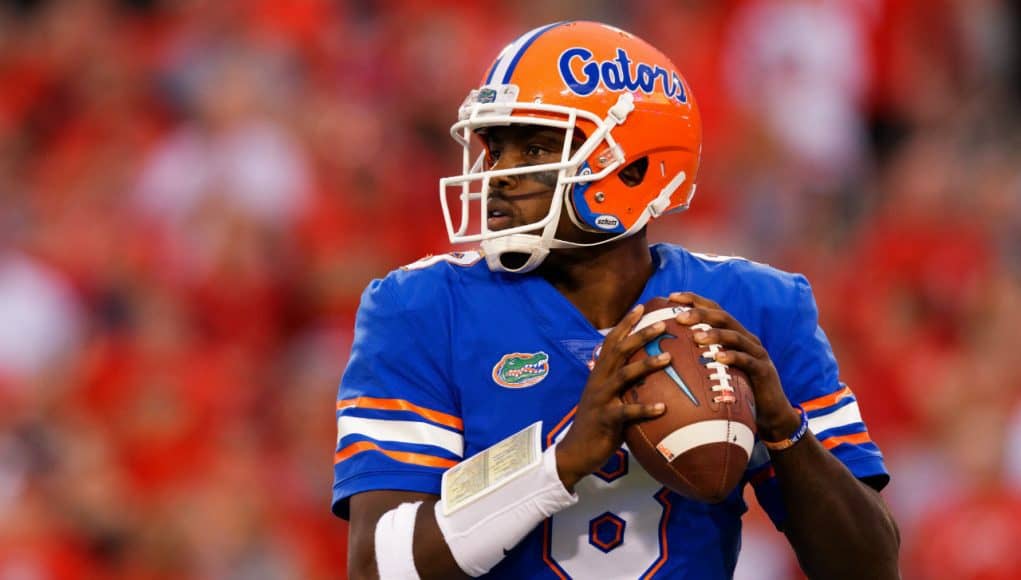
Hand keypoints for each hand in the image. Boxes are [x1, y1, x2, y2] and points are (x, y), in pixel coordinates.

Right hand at [555, 304, 671, 491]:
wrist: (575, 451)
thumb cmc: (596, 424)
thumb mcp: (606, 398)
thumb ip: (621, 384)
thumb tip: (644, 374)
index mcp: (599, 373)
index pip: (612, 341)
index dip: (626, 323)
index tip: (643, 307)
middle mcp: (598, 381)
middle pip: (619, 351)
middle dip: (640, 335)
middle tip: (663, 324)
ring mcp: (601, 399)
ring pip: (624, 375)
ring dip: (646, 365)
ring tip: (668, 358)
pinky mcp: (606, 419)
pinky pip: (627, 412)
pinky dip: (645, 408)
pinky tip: (663, 407)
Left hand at [667, 292, 800, 441]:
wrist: (771, 412)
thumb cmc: (738, 389)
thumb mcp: (718, 369)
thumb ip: (699, 357)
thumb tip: (664, 352)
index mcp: (733, 334)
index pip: (713, 309)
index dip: (694, 300)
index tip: (671, 297)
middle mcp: (746, 338)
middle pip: (722, 317)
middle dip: (700, 313)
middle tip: (679, 317)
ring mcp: (756, 353)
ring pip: (735, 336)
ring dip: (714, 334)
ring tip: (695, 337)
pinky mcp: (763, 370)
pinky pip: (747, 360)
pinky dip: (732, 357)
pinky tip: (718, 357)